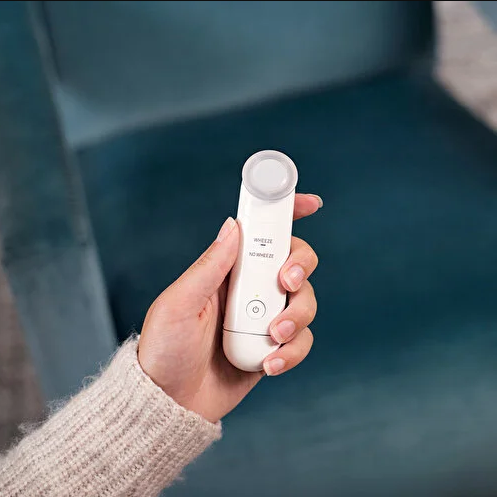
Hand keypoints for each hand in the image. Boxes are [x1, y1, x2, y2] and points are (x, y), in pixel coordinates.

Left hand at [138, 194, 321, 422]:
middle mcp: (250, 290)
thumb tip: (233, 225)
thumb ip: (210, 266)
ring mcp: (264, 318)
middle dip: (300, 267)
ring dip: (297, 316)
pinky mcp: (273, 347)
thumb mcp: (179, 303)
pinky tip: (269, 364)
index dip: (286, 215)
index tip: (310, 204)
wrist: (170, 402)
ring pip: (305, 302)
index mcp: (227, 271)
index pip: (260, 234)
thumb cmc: (165, 349)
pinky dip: (292, 351)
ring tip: (272, 335)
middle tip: (287, 282)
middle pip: (295, 264)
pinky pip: (301, 341)